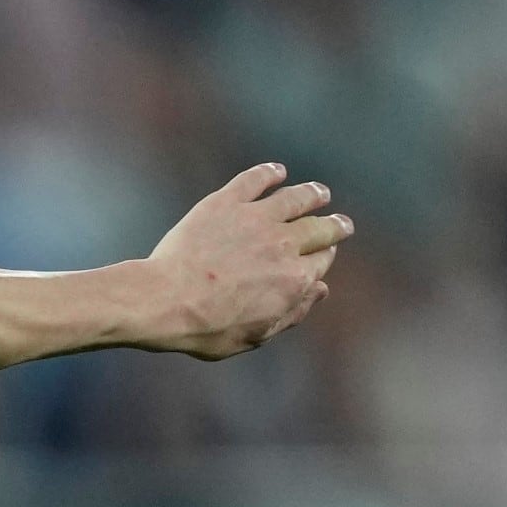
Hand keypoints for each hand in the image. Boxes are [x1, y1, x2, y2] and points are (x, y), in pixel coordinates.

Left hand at [142, 163, 349, 359]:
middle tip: (341, 223)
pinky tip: (278, 171)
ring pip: (296, 198)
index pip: (321, 261)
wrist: (165, 301)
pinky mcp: (227, 202)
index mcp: (294, 279)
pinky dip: (270, 173)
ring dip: (312, 194)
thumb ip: (293, 312)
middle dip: (334, 225)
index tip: (325, 252)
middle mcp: (283, 245)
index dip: (325, 256)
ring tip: (320, 193)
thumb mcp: (257, 335)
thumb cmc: (206, 327)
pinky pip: (255, 180)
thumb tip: (322, 290)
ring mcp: (256, 219)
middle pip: (319, 228)